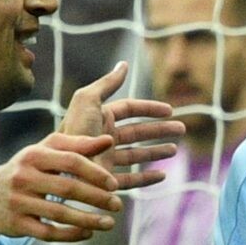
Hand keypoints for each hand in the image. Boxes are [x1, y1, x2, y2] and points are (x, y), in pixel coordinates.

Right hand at [0, 133, 122, 241]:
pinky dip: (71, 235)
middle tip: (118, 205)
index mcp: (33, 155)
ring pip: (59, 213)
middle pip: (67, 188)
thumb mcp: (46, 152)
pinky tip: (88, 233)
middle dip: (97, 198)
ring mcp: (18, 201)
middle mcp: (24, 177)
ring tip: (110, 223)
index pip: (71, 161)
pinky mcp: (16, 224)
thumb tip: (108, 140)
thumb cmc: (27, 170)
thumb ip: (77, 145)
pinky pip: (48, 233)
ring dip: (89, 220)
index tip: (115, 184)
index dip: (96, 173)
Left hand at [59, 60, 183, 190]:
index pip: (129, 109)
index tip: (170, 110)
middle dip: (160, 130)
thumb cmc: (75, 131)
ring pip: (137, 155)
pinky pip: (131, 179)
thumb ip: (107, 83)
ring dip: (156, 152)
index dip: (149, 108)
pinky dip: (147, 178)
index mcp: (100, 117)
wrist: (63, 165)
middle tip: (182, 129)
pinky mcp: (107, 180)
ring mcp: (106, 159)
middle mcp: (104, 138)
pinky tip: (162, 175)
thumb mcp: (88, 99)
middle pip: (137, 132)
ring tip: (175, 150)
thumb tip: (124, 64)